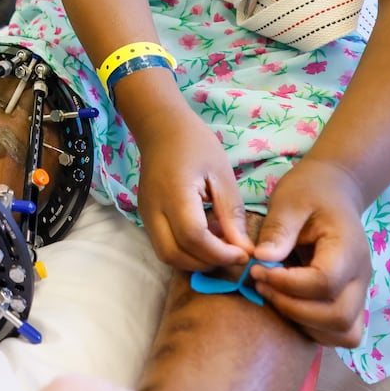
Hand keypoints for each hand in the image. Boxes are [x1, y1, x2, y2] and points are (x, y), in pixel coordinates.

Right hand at [134, 109, 252, 270]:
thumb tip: (244, 249)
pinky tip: (205, 237)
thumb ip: (231, 213)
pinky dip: (185, 251)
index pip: (194, 237)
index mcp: (175, 193)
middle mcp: (154, 209)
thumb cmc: (195, 144)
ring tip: (219, 246)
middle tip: (232, 254)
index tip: (243, 253)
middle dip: (206, 262)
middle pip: (174, 255)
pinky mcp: (146, 217)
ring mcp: (145, 215)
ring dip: (194, 260)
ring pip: (166, 255)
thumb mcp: (222, 174)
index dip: (220, 253)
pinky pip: (164, 245)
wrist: (161, 128)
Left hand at [249, 158, 371, 347]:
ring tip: (274, 297)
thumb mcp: (290, 201)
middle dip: (294, 309)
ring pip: (345, 333)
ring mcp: (359, 293)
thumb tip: (262, 259)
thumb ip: (278, 229)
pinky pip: (341, 334)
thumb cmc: (309, 193)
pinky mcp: (350, 302)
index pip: (325, 282)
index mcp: (348, 248)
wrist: (333, 192)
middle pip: (339, 317)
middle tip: (262, 286)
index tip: (257, 269)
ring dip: (305, 324)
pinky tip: (289, 306)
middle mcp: (361, 277)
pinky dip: (314, 330)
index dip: (287, 284)